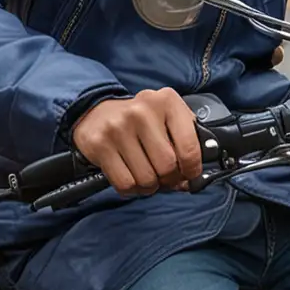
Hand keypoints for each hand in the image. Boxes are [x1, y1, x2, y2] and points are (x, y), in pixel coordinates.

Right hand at [72, 88, 202, 196]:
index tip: (190, 173)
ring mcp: (119, 128)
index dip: (193, 168)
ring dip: (149, 186)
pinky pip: (125, 184)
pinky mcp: (100, 145)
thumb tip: (192, 177)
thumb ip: (187, 138)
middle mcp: (142, 111)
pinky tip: (130, 176)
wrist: (97, 112)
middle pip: (167, 166)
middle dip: (169, 179)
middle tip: (165, 176)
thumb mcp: (168, 116)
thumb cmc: (141, 120)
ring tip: (146, 175)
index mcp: (167, 101)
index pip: (190, 147)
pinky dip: (131, 188)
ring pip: (146, 179)